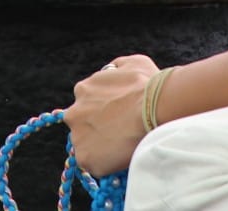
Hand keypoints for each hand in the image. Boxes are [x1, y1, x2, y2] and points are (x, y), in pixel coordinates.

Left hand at [66, 55, 157, 176]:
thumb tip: (114, 71)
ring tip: (123, 145)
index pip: (87, 103)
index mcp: (83, 90)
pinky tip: (121, 156)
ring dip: (101, 146)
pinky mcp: (86, 158)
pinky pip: (94, 164)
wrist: (153, 108)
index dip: (103, 110)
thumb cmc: (147, 85)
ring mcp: (78, 137)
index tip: (117, 114)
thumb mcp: (131, 62)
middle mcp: (74, 113)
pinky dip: (106, 163)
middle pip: (82, 124)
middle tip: (119, 132)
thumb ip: (116, 68)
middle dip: (97, 128)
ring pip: (87, 145)